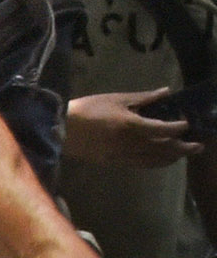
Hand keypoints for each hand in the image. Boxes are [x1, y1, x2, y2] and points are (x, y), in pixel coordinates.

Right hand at [65, 88, 198, 170]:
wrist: (59, 130)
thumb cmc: (86, 109)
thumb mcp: (116, 98)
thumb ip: (143, 98)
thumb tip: (166, 92)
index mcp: (132, 125)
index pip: (164, 129)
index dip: (179, 127)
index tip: (188, 123)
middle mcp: (130, 144)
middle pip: (164, 148)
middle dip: (184, 147)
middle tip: (199, 145)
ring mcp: (122, 156)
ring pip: (154, 159)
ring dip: (173, 157)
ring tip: (185, 154)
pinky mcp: (113, 162)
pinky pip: (141, 164)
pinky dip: (155, 163)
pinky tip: (162, 160)